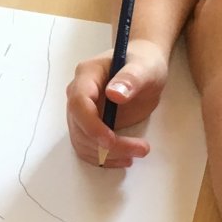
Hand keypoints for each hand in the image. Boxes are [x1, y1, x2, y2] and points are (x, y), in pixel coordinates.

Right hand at [65, 44, 166, 168]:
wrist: (144, 69)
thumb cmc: (144, 63)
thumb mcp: (145, 68)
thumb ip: (131, 78)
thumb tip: (114, 94)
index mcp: (87, 75)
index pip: (78, 103)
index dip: (91, 125)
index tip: (111, 140)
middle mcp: (77, 94)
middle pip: (79, 126)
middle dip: (105, 145)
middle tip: (140, 149)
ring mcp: (80, 112)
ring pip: (81, 141)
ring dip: (106, 155)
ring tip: (137, 153)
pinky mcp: (88, 126)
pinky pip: (87, 147)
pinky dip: (103, 158)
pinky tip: (125, 158)